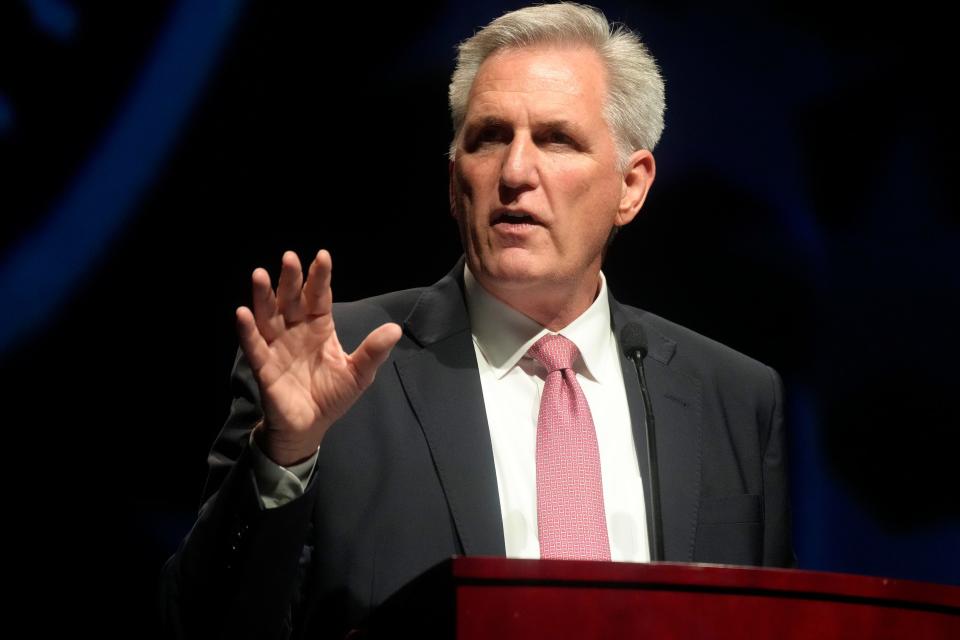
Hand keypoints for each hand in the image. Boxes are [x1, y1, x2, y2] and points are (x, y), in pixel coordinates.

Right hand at [235, 249, 401, 465]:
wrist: (310, 427)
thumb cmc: (332, 396)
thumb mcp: (359, 374)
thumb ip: (373, 351)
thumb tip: (395, 329)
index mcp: (319, 327)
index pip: (319, 297)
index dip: (320, 277)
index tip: (322, 256)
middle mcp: (295, 330)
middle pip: (291, 299)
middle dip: (290, 279)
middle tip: (289, 258)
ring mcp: (277, 346)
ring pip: (268, 315)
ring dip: (263, 296)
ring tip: (260, 275)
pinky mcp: (264, 367)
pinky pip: (254, 346)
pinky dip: (247, 331)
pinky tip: (242, 313)